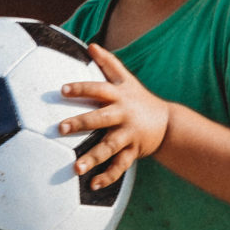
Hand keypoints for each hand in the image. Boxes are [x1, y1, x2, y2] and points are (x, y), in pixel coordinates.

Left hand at [58, 43, 169, 189]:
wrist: (168, 123)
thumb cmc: (139, 98)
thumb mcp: (127, 79)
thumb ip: (108, 62)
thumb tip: (91, 44)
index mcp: (118, 97)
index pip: (98, 89)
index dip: (81, 88)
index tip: (63, 90)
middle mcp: (123, 115)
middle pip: (100, 119)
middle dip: (81, 123)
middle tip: (61, 128)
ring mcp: (128, 135)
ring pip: (109, 147)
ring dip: (93, 158)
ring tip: (76, 168)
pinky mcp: (133, 152)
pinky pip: (120, 166)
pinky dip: (108, 177)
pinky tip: (93, 185)